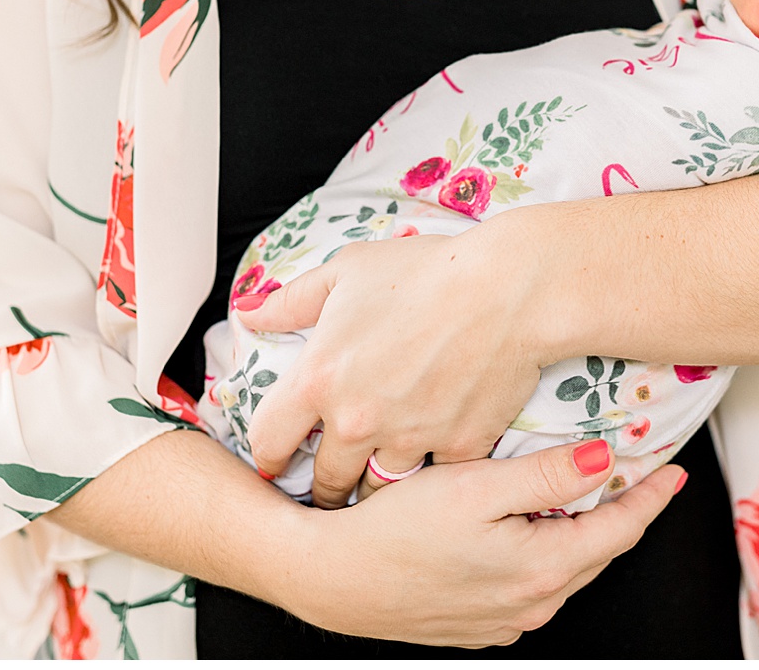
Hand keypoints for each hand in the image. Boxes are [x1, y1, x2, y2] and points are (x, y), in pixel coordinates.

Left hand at [237, 221, 545, 507]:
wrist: (509, 287)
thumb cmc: (426, 271)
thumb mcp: (346, 271)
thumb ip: (291, 301)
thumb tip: (249, 313)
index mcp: (318, 379)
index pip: (269, 443)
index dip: (270, 455)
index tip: (279, 461)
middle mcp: (356, 420)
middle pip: (326, 480)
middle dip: (327, 482)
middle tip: (335, 477)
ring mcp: (408, 439)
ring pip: (378, 488)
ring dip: (376, 483)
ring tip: (380, 476)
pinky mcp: (458, 450)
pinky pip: (435, 477)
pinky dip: (433, 469)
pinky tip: (435, 457)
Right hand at [275, 439, 686, 645]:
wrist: (329, 577)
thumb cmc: (393, 529)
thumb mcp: (476, 486)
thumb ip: (549, 475)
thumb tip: (607, 460)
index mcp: (541, 570)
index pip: (619, 529)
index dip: (649, 495)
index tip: (673, 470)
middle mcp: (530, 604)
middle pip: (597, 551)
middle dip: (621, 512)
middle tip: (638, 473)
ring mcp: (503, 620)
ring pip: (564, 569)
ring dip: (581, 533)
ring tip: (586, 492)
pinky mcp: (476, 624)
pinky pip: (530, 585)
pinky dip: (544, 553)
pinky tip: (528, 527)